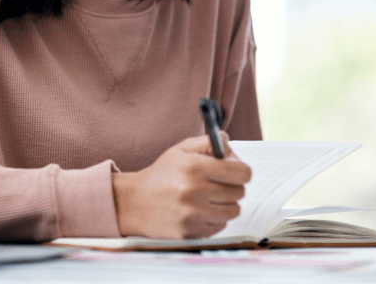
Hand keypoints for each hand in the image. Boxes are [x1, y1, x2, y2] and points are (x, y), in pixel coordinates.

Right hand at [112, 133, 250, 238]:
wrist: (134, 203)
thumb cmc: (160, 176)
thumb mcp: (180, 151)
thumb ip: (207, 143)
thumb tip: (228, 143)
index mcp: (194, 167)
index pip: (241, 173)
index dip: (241, 171)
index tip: (234, 171)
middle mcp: (194, 191)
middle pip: (239, 192)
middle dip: (231, 187)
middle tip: (217, 184)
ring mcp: (193, 215)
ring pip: (233, 211)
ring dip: (224, 204)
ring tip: (208, 198)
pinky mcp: (191, 233)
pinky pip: (220, 226)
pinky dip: (214, 219)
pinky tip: (199, 211)